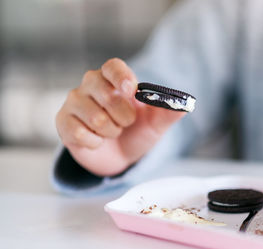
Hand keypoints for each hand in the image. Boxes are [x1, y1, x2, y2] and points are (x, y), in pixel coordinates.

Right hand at [56, 58, 184, 175]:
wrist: (118, 156)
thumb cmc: (136, 132)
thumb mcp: (156, 124)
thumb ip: (168, 112)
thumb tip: (186, 104)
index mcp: (113, 79)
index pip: (112, 66)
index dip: (121, 75)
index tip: (130, 89)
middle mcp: (91, 85)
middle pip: (106, 93)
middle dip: (124, 116)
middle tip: (126, 123)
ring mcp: (74, 102)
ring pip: (95, 117)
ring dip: (111, 132)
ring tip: (112, 132)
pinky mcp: (63, 122)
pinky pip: (80, 134)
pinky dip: (96, 143)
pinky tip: (97, 141)